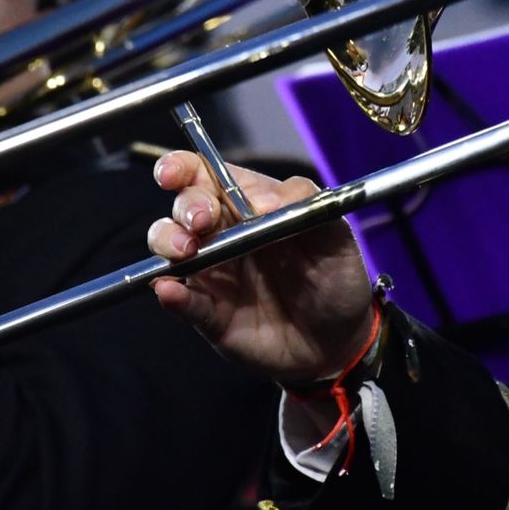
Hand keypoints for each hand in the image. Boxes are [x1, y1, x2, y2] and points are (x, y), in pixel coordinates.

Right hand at [146, 152, 374, 385]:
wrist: (340, 340)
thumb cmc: (334, 277)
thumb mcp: (335, 235)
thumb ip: (304, 204)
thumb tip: (259, 199)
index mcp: (247, 204)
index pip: (202, 174)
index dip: (180, 168)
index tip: (173, 175)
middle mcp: (220, 233)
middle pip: (182, 207)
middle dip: (186, 207)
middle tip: (202, 222)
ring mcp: (211, 274)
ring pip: (168, 247)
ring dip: (168, 242)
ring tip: (187, 251)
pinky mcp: (208, 314)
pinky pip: (182, 302)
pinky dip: (171, 295)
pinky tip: (170, 291)